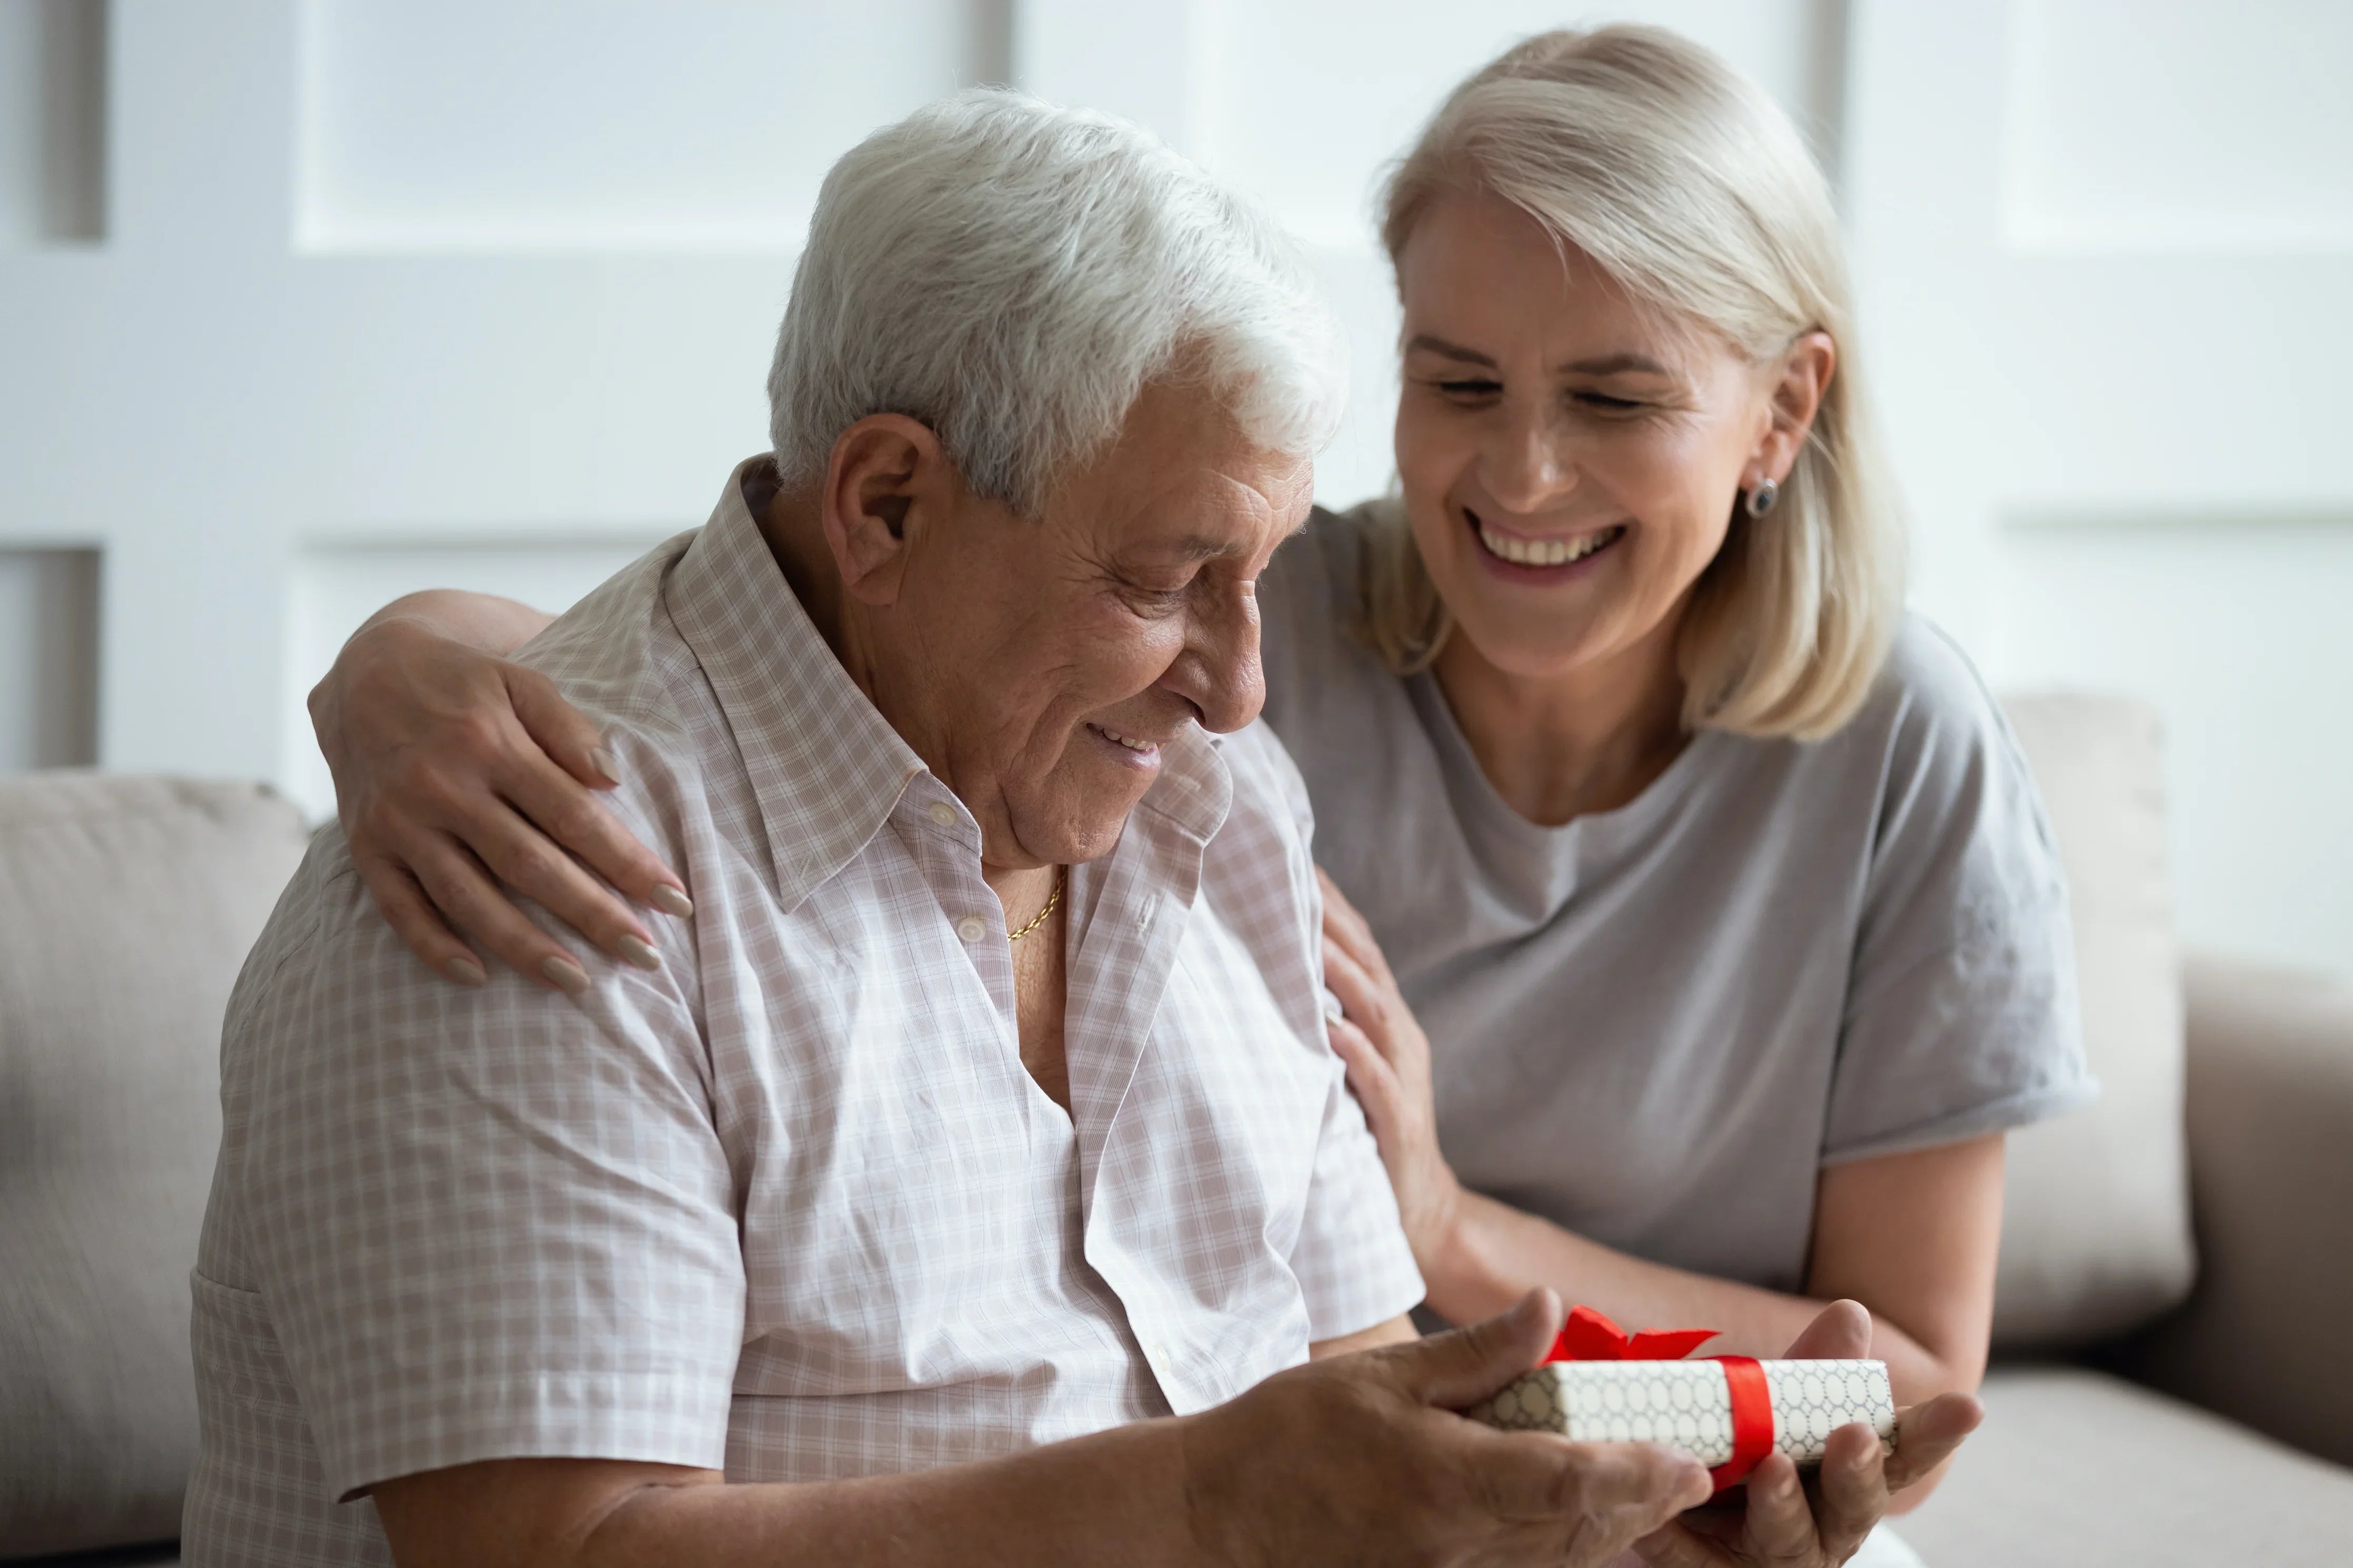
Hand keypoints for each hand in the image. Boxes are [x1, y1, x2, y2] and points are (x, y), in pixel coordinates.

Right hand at [311, 615, 688, 989]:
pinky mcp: (367, 846)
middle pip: (529, 865)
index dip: (625, 862)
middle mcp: (443, 787)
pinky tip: (479, 978)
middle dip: (592, 915)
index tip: (674, 900)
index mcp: (491, 744)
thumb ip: (569, 728)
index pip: (573, 816)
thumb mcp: (521, 681)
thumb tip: (612, 781)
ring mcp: (401, 822)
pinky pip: (399, 907)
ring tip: (578, 984)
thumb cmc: (464, 683)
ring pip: (468, 897)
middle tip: (646, 955)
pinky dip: (435, 946)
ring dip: (524, 947)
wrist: (364, 673)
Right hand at [1184, 1289, 1714, 1567]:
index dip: (1639, 1473)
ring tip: (1654, 1496)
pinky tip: (1577, 1523)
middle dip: (1643, 1503)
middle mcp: (1459, 1544)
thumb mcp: (1382, 1376)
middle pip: (1578, 1530)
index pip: (1571, 1481)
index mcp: (1449, 1481)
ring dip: (1610, 1529)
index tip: (1686, 1460)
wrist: (1217, 1515)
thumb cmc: (1290, 1435)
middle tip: (1692, 1473)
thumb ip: (1477, 1354)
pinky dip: (1559, 1548)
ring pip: (1554, 1559)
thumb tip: (1549, 1309)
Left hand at [1318, 868, 1463, 1270]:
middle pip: (1366, 963)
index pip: (1356, 945)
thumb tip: (1268, 966)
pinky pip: (1377, 1080)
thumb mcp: (1345, 1062)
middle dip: (1329, 917)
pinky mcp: (1398, 1122)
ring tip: (1302, 935)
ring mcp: (1403, 1077)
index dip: (1327, 901)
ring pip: (1373, 1011)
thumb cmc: (1370, 1129)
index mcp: (1384, 1017)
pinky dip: (1354, 1052)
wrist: (1420, 1214)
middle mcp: (1399, 1036)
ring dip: (1339, 973)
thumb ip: (1320, 1016)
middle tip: (1288, 871)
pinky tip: (1330, 1029)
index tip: (1288, 855)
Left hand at [1630, 1301, 1982, 1567]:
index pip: (1901, 1456)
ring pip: (1789, 1538)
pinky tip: (1669, 1508)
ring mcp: (1776, 1557)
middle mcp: (1827, 1526)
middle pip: (1855, 1504)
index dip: (1933, 1434)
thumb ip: (1811, 1370)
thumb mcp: (1773, 1410)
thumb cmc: (1743, 1456)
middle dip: (1857, 1471)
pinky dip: (1682, 1534)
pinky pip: (1694, 1558)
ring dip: (1782, 1504)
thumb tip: (1851, 1312)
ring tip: (1770, 1467)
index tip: (1969, 1405)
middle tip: (1855, 1434)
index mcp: (1851, 1478)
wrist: (1675, 1513)